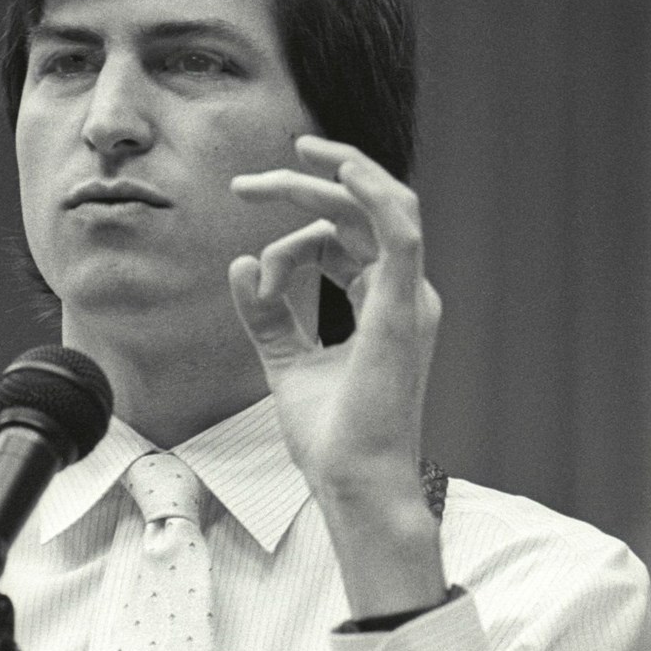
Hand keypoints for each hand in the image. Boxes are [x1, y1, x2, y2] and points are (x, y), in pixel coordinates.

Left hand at [228, 135, 446, 611]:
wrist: (353, 483)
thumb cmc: (331, 436)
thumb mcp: (285, 361)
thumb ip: (266, 313)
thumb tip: (241, 262)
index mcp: (383, 304)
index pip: (338, 240)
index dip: (287, 247)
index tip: (254, 287)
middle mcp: (403, 294)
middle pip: (358, 213)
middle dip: (302, 185)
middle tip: (244, 184)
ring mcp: (409, 299)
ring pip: (378, 207)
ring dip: (330, 177)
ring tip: (279, 167)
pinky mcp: (403, 309)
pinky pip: (399, 230)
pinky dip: (372, 192)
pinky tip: (337, 168)